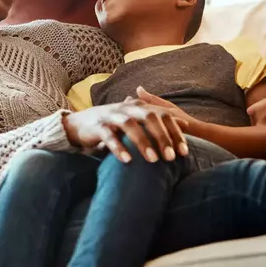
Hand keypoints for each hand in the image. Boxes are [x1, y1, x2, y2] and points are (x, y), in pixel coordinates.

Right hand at [63, 90, 187, 163]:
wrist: (81, 123)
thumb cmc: (114, 122)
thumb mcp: (138, 118)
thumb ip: (160, 119)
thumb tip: (184, 123)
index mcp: (139, 106)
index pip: (162, 115)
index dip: (175, 132)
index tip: (184, 152)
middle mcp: (127, 108)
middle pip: (149, 117)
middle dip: (162, 136)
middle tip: (171, 157)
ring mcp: (111, 116)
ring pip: (129, 125)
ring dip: (142, 142)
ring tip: (153, 160)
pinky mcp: (97, 127)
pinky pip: (109, 136)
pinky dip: (118, 148)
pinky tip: (127, 160)